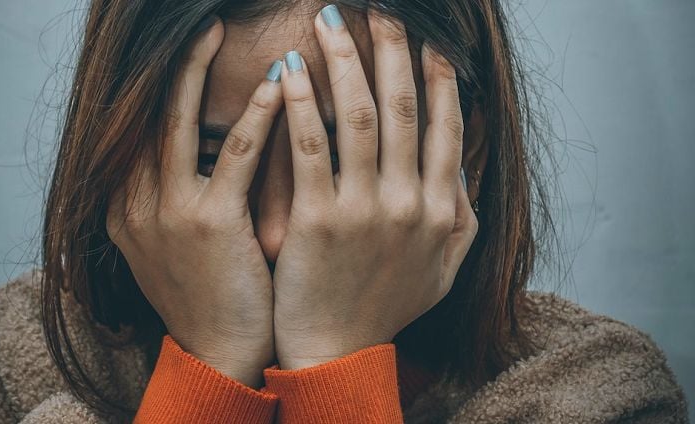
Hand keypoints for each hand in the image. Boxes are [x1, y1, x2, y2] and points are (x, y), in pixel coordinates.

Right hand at [105, 18, 283, 387]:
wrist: (218, 351)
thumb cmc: (208, 293)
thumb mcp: (173, 241)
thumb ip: (172, 195)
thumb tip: (201, 149)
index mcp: (123, 206)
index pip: (137, 129)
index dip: (161, 86)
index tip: (186, 53)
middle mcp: (133, 202)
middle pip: (149, 114)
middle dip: (175, 65)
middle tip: (202, 25)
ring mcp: (166, 211)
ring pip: (179, 121)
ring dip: (200, 71)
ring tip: (219, 31)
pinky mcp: (208, 223)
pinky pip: (235, 154)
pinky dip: (256, 116)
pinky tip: (277, 84)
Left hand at [271, 7, 478, 369]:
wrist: (337, 351)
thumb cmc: (385, 308)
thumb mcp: (443, 269)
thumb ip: (461, 217)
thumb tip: (461, 166)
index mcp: (441, 209)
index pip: (445, 127)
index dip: (439, 78)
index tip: (430, 43)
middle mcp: (409, 202)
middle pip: (403, 107)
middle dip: (393, 50)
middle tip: (380, 11)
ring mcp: (364, 209)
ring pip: (358, 115)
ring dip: (346, 60)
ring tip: (331, 21)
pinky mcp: (318, 219)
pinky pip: (310, 147)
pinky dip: (301, 103)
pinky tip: (290, 69)